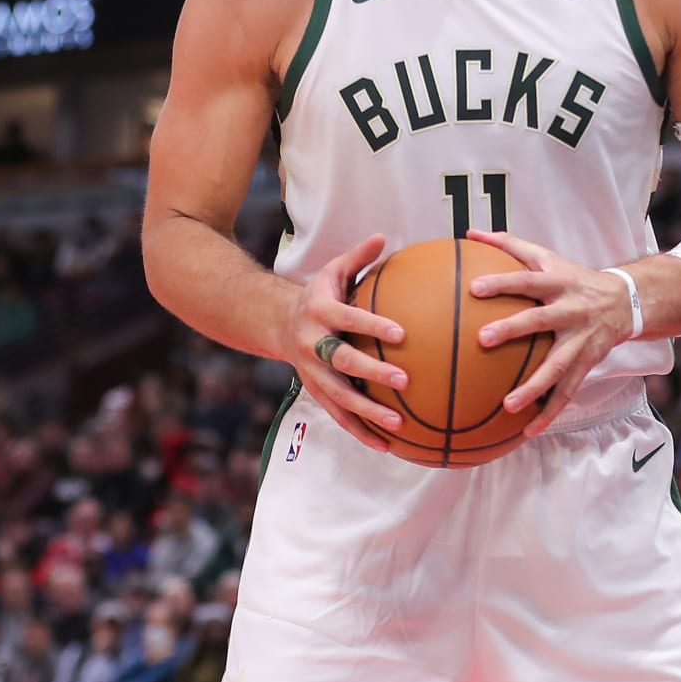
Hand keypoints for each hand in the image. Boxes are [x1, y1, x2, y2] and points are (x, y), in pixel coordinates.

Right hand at [282, 234, 407, 451]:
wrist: (276, 324)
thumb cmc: (318, 295)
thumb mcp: (332, 271)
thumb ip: (358, 257)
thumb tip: (383, 236)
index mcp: (319, 313)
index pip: (348, 320)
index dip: (372, 326)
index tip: (401, 333)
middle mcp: (312, 345)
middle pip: (342, 363)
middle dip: (372, 373)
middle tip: (404, 379)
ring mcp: (312, 373)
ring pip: (340, 397)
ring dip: (368, 413)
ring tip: (399, 424)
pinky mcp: (315, 392)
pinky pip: (339, 416)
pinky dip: (361, 432)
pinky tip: (388, 446)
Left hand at [465, 228, 634, 435]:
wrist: (625, 301)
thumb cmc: (573, 277)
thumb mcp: (547, 257)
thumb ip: (508, 246)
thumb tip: (469, 233)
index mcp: (558, 283)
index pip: (527, 280)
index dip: (503, 283)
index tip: (475, 288)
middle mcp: (571, 311)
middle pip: (541, 320)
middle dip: (514, 329)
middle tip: (483, 339)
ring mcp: (581, 340)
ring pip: (557, 366)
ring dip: (534, 388)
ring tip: (508, 406)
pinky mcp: (587, 363)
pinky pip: (567, 392)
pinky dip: (549, 412)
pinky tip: (528, 431)